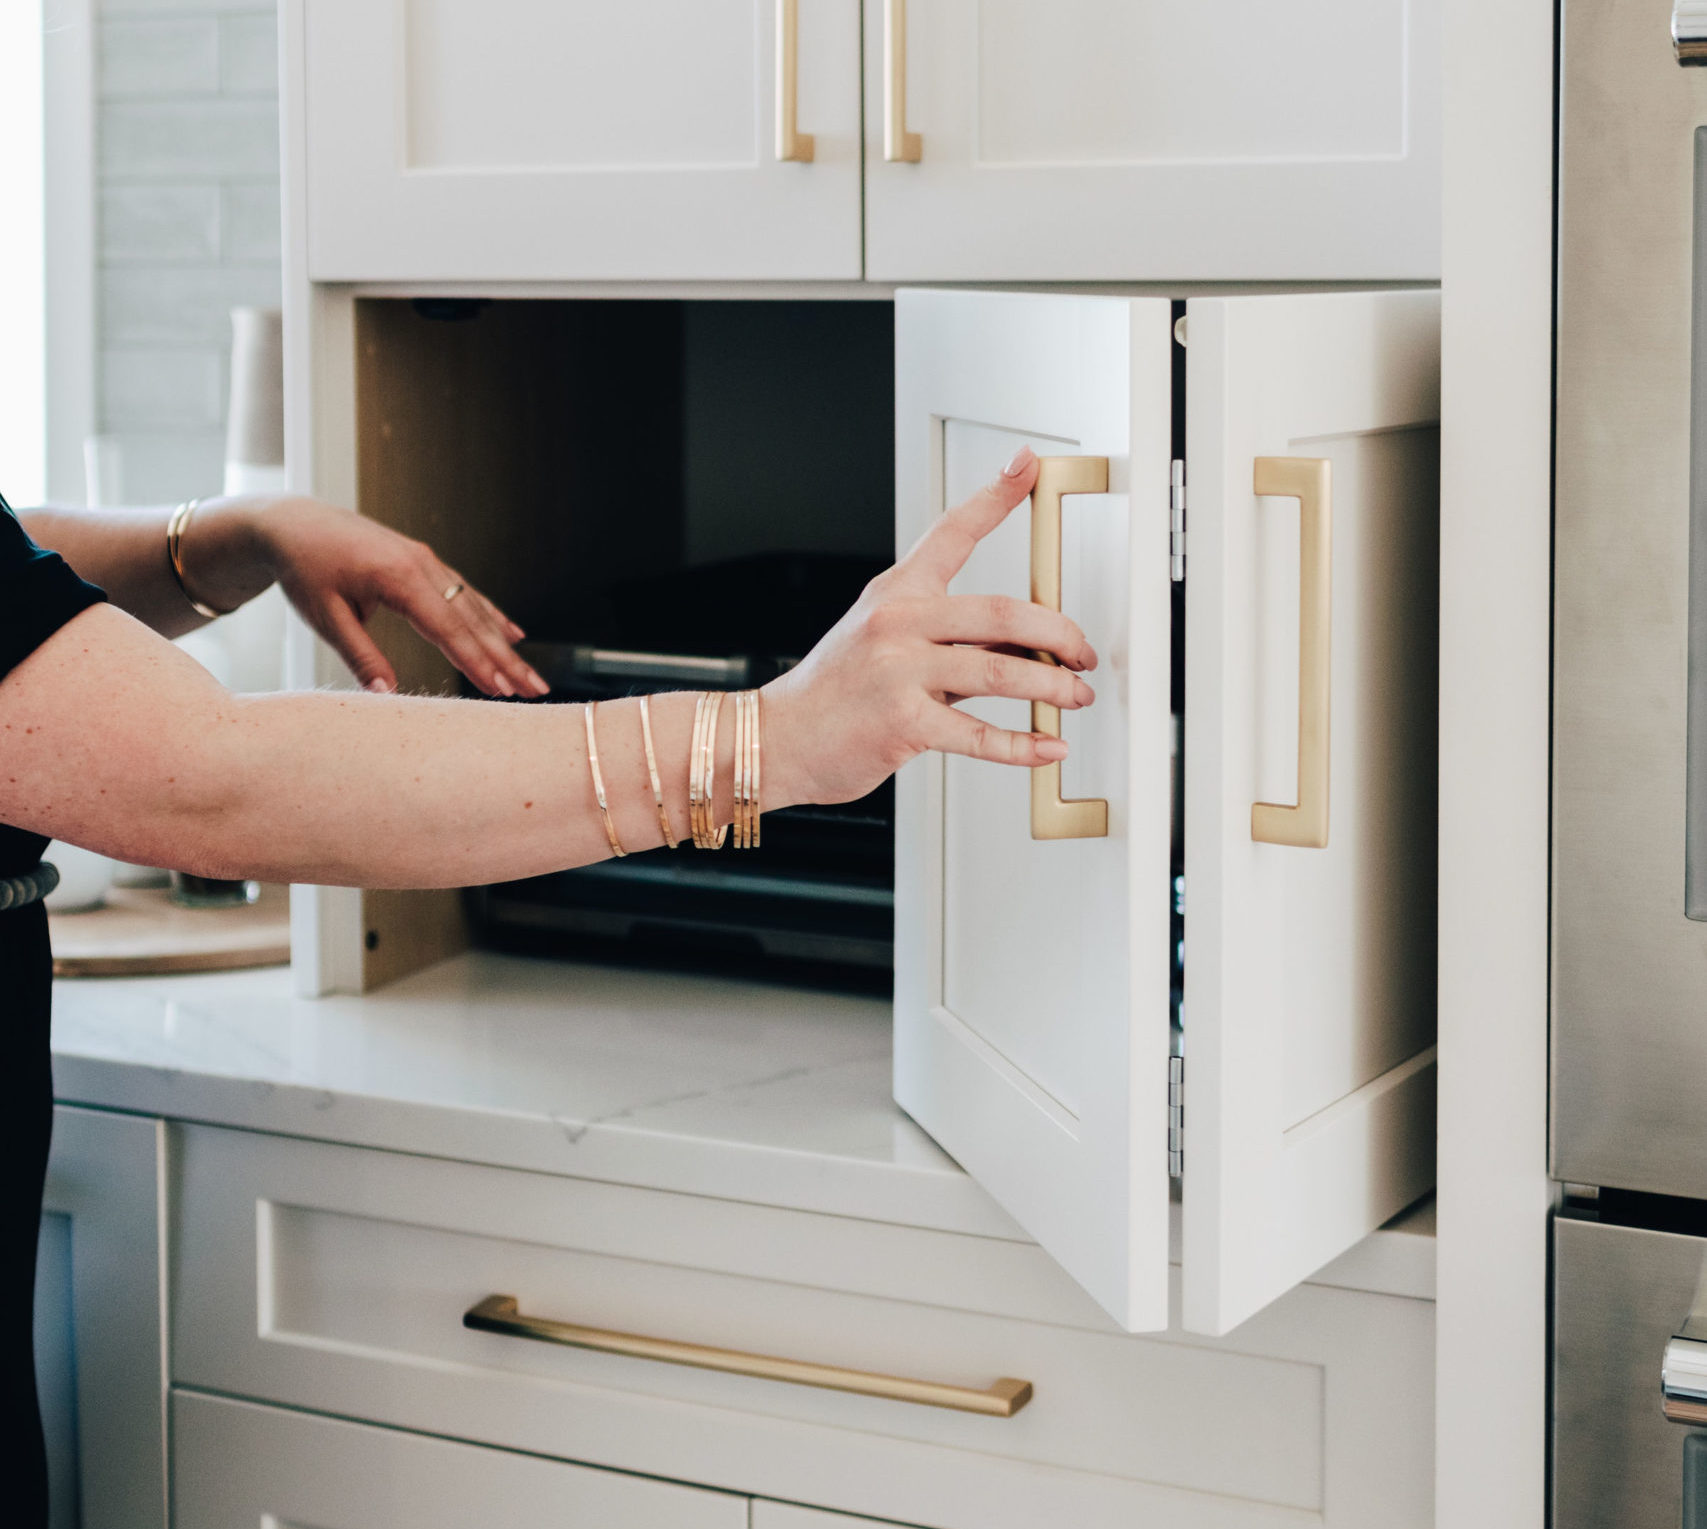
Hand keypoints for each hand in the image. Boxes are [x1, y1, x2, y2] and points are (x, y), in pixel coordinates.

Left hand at [251, 499, 546, 697]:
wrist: (292, 522)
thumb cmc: (304, 568)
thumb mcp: (324, 616)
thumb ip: (360, 656)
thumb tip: (388, 694)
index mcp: (398, 577)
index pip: (447, 628)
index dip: (475, 661)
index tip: (500, 690)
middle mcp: (422, 564)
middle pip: (472, 620)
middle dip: (506, 658)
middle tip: (535, 689)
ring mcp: (426, 561)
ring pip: (474, 608)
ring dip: (503, 644)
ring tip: (528, 675)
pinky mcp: (424, 562)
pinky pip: (465, 593)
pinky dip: (491, 615)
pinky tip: (512, 634)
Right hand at [763, 445, 1097, 807]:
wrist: (776, 738)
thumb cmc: (835, 693)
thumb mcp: (884, 643)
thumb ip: (950, 640)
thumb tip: (1024, 650)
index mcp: (896, 592)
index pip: (952, 531)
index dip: (995, 495)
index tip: (1026, 464)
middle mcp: (898, 622)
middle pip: (1003, 613)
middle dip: (1059, 634)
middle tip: (1083, 652)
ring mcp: (898, 671)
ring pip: (1001, 672)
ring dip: (1053, 687)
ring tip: (1075, 696)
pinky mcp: (902, 723)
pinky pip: (978, 735)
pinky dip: (1023, 746)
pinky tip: (1049, 746)